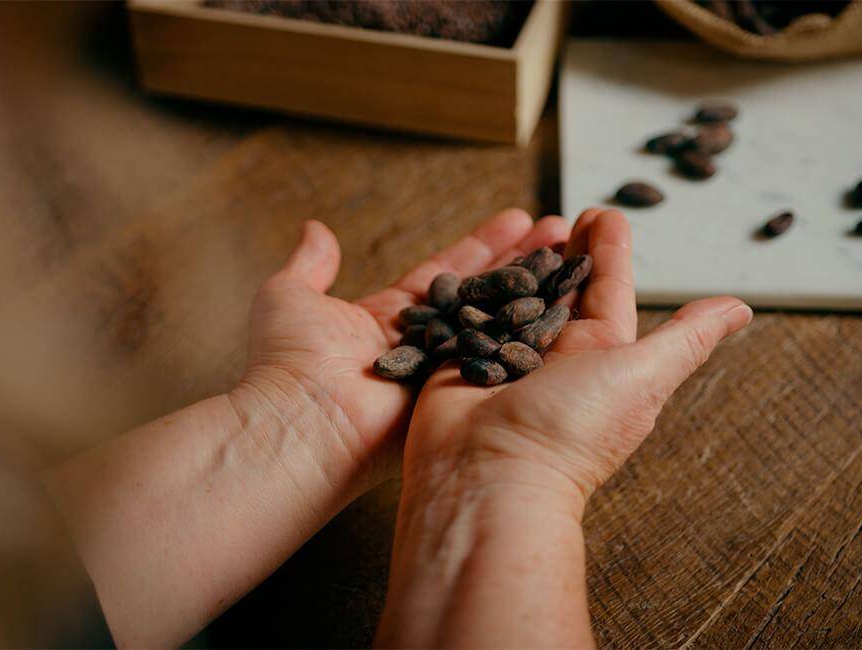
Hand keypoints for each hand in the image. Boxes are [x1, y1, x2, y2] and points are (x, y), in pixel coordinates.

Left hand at [235, 209, 569, 485]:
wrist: (300, 423)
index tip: (520, 221)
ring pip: (499, 320)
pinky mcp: (459, 395)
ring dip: (536, 288)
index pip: (447, 273)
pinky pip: (500, 355)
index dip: (484, 247)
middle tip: (561, 233)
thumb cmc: (287, 363)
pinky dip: (532, 329)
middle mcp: (424, 345)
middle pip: (483, 294)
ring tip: (574, 253)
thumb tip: (315, 228)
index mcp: (388, 320)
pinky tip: (566, 301)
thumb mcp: (288, 296)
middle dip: (522, 262)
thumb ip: (310, 264)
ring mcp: (445, 371)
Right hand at [403, 208, 753, 508]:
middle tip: (562, 213)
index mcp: (601, 355)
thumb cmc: (572, 431)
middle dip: (563, 250)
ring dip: (519, 264)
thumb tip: (741, 309)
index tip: (601, 213)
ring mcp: (504, 358)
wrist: (490, 476)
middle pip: (560, 289)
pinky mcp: (458, 361)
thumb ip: (687, 337)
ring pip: (513, 297)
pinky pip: (465, 315)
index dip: (607, 250)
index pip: (607, 289)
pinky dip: (471, 290)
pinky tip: (472, 264)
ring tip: (522, 228)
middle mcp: (554, 357)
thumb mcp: (643, 376)